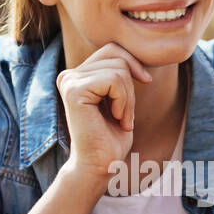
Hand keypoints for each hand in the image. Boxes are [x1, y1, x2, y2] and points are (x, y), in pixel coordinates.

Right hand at [56, 43, 151, 182]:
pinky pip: (113, 80)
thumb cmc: (111, 137)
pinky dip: (124, 101)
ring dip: (129, 98)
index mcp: (78, 75)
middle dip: (131, 85)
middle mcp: (69, 75)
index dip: (133, 64)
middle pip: (116, 55)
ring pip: (118, 69)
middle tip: (126, 113)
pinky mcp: (74, 90)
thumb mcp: (120, 97)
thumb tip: (135, 48)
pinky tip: (115, 119)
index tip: (144, 82)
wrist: (101, 165)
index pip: (113, 49)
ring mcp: (69, 81)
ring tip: (120, 119)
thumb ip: (120, 71)